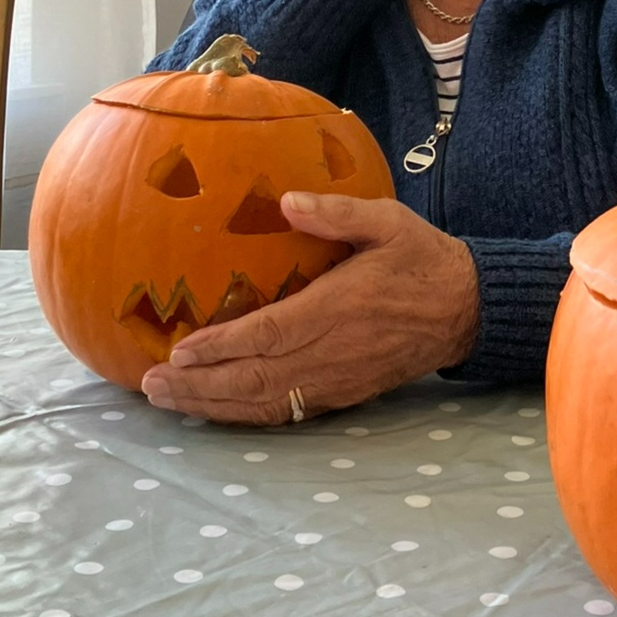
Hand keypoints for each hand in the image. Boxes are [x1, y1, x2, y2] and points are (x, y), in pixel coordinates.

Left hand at [139, 194, 479, 425]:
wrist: (465, 308)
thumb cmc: (421, 257)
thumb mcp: (387, 220)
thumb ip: (337, 213)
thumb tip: (286, 201)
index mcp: (338, 307)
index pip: (268, 334)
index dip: (221, 346)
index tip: (179, 350)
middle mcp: (333, 351)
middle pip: (256, 378)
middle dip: (200, 385)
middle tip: (151, 386)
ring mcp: (339, 379)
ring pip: (268, 401)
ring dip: (215, 405)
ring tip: (170, 401)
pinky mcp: (346, 394)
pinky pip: (290, 411)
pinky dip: (249, 415)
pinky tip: (219, 410)